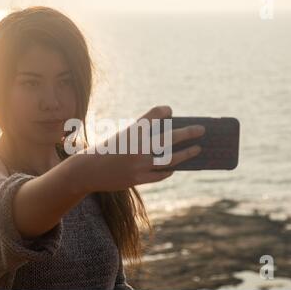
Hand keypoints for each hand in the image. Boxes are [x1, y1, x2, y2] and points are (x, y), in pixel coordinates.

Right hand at [72, 106, 204, 191]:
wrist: (88, 170)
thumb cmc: (107, 150)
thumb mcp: (122, 137)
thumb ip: (142, 135)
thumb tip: (169, 136)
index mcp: (131, 131)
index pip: (154, 115)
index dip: (164, 111)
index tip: (169, 110)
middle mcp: (137, 147)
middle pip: (170, 138)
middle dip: (188, 133)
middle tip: (202, 130)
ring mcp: (139, 165)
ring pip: (170, 159)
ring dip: (186, 154)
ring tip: (197, 149)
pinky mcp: (138, 179)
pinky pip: (160, 174)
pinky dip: (169, 169)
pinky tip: (174, 167)